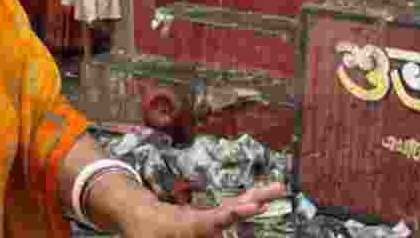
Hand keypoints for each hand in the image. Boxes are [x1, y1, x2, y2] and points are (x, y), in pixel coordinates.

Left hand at [120, 182, 286, 237]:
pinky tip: (264, 200)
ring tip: (279, 188)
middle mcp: (202, 218)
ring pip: (236, 205)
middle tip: (278, 189)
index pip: (214, 220)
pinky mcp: (209, 219)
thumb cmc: (143, 231)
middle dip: (254, 198)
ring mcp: (207, 217)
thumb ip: (169, 232)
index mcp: (188, 224)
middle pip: (232, 207)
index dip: (233, 214)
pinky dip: (248, 204)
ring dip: (257, 196)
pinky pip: (232, 212)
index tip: (253, 206)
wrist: (139, 212)